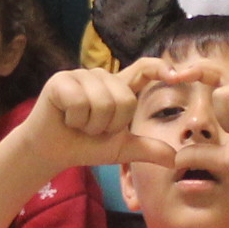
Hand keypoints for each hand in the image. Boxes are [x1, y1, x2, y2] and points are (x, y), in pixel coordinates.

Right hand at [24, 60, 183, 171]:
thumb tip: (175, 159)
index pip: (144, 69)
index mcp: (118, 88)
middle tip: (93, 128)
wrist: (52, 152)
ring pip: (103, 102)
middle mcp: (102, 76)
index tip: (176, 75)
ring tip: (79, 124)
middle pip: (125, 99)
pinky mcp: (61, 80)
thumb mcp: (121, 148)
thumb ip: (148, 149)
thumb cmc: (85, 145)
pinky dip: (75, 120)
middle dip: (110, 125)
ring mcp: (81, 75)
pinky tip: (66, 119)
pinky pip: (80, 102)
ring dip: (91, 125)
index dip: (160, 68)